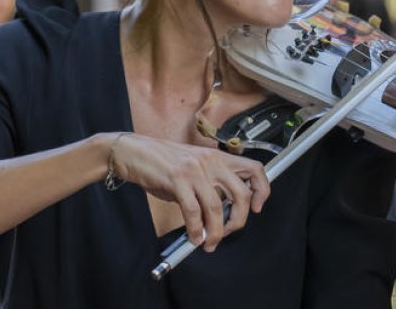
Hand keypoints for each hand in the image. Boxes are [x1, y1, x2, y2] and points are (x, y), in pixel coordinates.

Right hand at [108, 133, 270, 251]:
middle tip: (227, 232)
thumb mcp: (193, 168)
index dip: (262, 190)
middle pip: (241, 194)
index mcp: (218, 157)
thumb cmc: (162, 162)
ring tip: (208, 242)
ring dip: (215, 232)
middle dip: (238, 220)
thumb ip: (210, 186)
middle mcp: (211, 161)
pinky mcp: (178, 179)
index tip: (256, 208)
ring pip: (217, 207)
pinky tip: (193, 236)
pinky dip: (195, 229)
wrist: (133, 151)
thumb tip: (220, 214)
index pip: (255, 169)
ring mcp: (195, 170)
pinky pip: (193, 211)